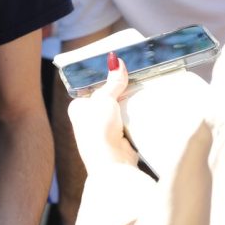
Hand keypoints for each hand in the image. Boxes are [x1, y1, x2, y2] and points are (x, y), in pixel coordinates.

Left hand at [67, 53, 137, 173]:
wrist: (110, 163)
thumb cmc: (98, 128)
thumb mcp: (104, 99)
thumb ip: (113, 81)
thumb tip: (116, 60)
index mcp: (77, 108)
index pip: (93, 88)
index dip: (107, 80)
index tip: (123, 72)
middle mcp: (88, 120)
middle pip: (109, 100)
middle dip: (122, 94)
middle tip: (138, 81)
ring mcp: (104, 132)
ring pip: (121, 112)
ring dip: (130, 107)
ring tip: (145, 92)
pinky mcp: (119, 141)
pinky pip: (130, 124)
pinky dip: (136, 119)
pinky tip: (146, 110)